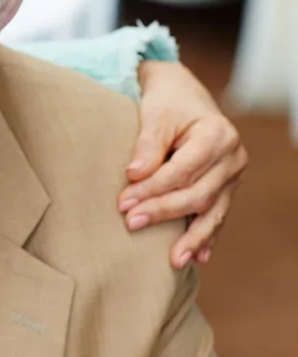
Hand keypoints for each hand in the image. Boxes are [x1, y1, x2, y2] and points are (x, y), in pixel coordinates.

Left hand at [120, 61, 246, 269]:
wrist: (184, 96)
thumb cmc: (167, 104)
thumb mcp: (155, 115)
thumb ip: (147, 145)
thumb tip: (134, 175)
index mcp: (217, 135)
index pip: (183, 171)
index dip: (152, 188)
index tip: (123, 202)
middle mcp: (232, 158)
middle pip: (198, 194)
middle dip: (163, 212)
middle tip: (131, 223)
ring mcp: (233, 176)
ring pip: (213, 211)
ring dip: (192, 238)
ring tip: (174, 261)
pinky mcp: (226, 188)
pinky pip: (218, 215)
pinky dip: (207, 236)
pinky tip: (198, 257)